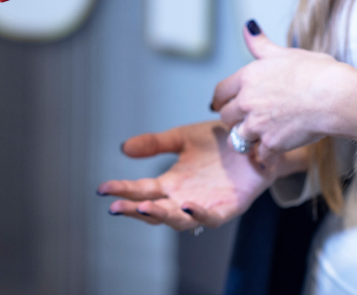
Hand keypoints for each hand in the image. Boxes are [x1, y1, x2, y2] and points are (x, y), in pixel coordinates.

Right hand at [97, 121, 305, 230]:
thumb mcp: (182, 137)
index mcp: (172, 183)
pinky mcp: (228, 207)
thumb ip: (154, 144)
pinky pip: (212, 218)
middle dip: (134, 210)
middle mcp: (185, 197)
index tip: (102, 188)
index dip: (122, 190)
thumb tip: (123, 148)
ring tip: (144, 207)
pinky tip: (187, 206)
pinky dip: (199, 215)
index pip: (141, 190)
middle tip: (116, 206)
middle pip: (155, 211)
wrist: (254, 137)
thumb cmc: (219, 141)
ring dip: (161, 215)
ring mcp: (206, 205)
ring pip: (179, 220)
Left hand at [211, 20, 356, 164]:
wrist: (335, 97)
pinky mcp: (272, 143)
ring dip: (247, 138)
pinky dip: (266, 156)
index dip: (220, 99)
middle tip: (245, 120)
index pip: (219, 92)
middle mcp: (247, 101)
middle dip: (234, 119)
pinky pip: (260, 155)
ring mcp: (258, 124)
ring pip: (238, 137)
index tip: (221, 104)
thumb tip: (248, 27)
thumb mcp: (285, 53)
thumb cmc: (316, 72)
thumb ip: (261, 45)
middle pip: (225, 116)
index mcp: (247, 77)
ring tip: (257, 137)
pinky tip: (272, 155)